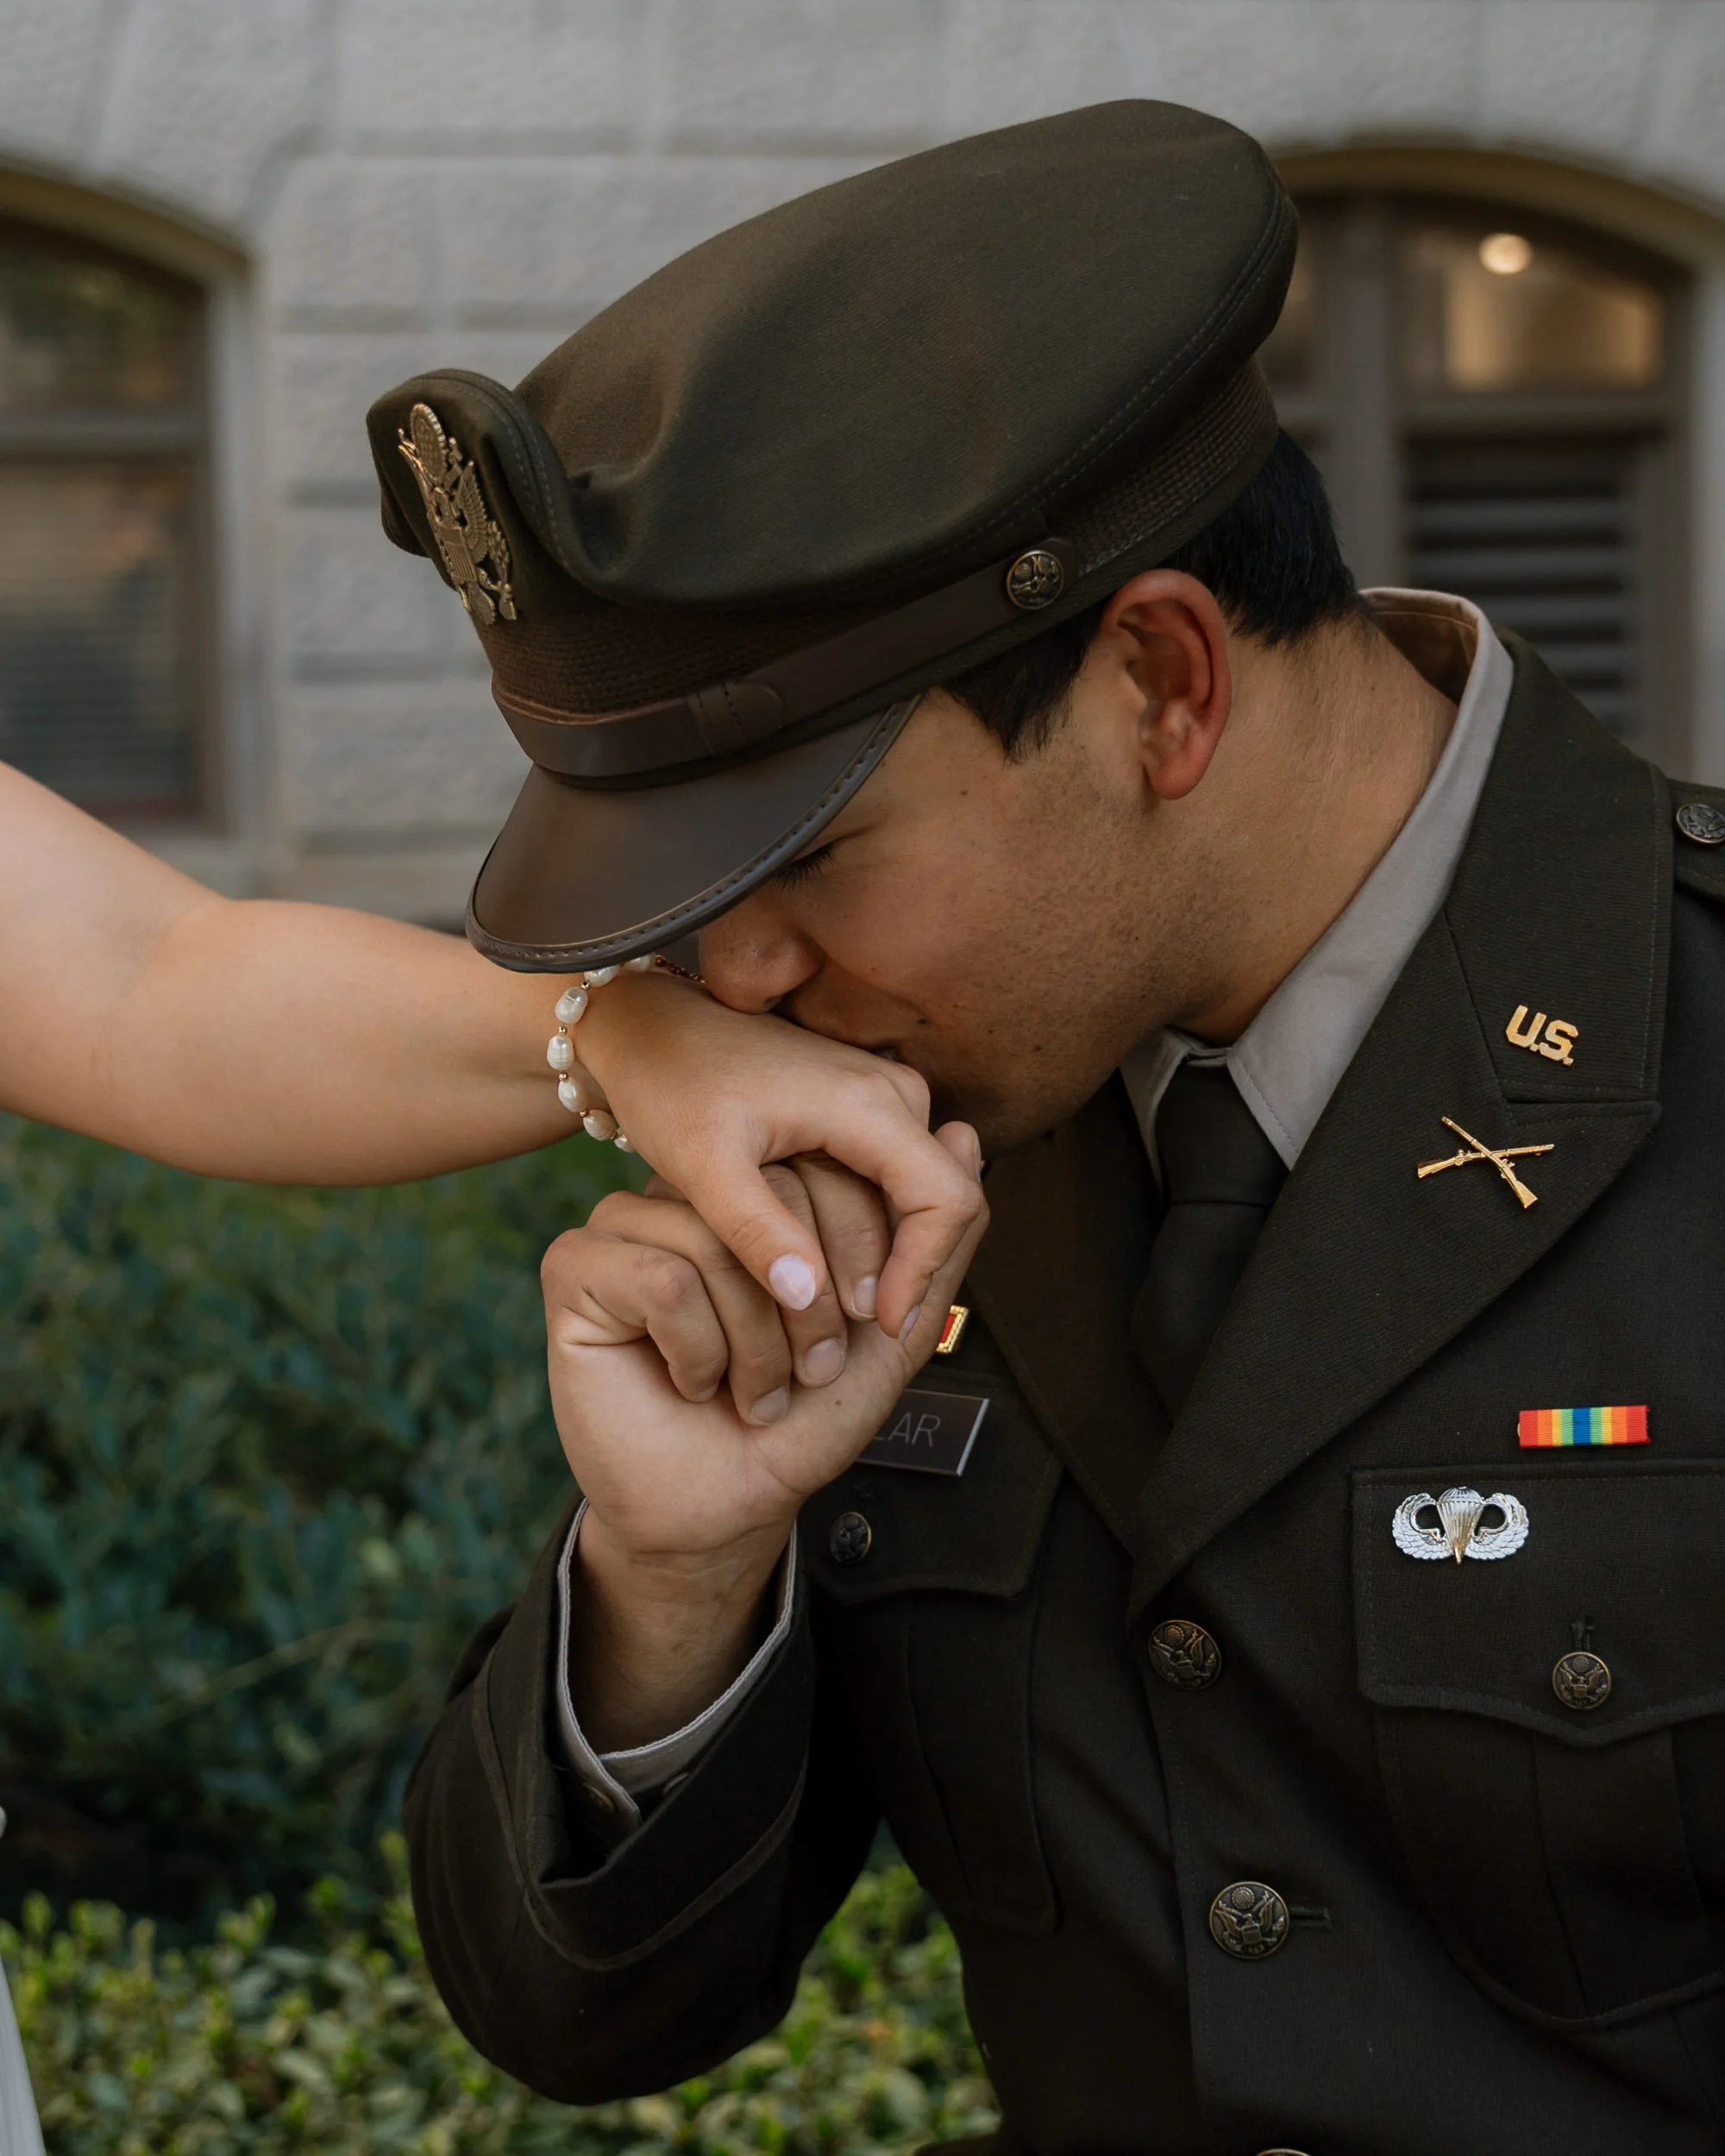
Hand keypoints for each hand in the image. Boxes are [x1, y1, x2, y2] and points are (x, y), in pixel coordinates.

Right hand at [542, 1125, 986, 1746]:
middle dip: (807, 1310)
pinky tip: (688, 1383)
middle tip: (801, 1377)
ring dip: (753, 1343)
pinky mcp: (576, 1267)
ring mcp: (626, 1225)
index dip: (851, 1261)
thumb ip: (931, 1244)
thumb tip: (968, 1135)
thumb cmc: (801, 1421)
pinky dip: (696, 1350)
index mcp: (755, 1196)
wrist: (726, 1508)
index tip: (848, 1340)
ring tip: (748, 1392)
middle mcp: (688, 1195)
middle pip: (769, 1200)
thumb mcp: (890, 1332)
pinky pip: (659, 1277)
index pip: (818, 1170)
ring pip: (716, 1242)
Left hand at [572, 969, 982, 1342]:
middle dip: (905, 1273)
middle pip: (940, 1200)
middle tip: (847, 1336)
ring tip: (830, 1316)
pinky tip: (824, 1274)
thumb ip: (756, 1231)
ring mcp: (883, 1096)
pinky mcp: (865, 1108)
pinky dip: (871, 1231)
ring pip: (918, 1195)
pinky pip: (892, 1179)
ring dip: (887, 1257)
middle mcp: (892, 1093)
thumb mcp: (700, 1165)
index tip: (883, 1326)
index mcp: (866, 1102)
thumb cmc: (669, 1085)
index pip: (945, 1199)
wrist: (651, 1028)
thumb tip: (808, 1299)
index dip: (924, 1270)